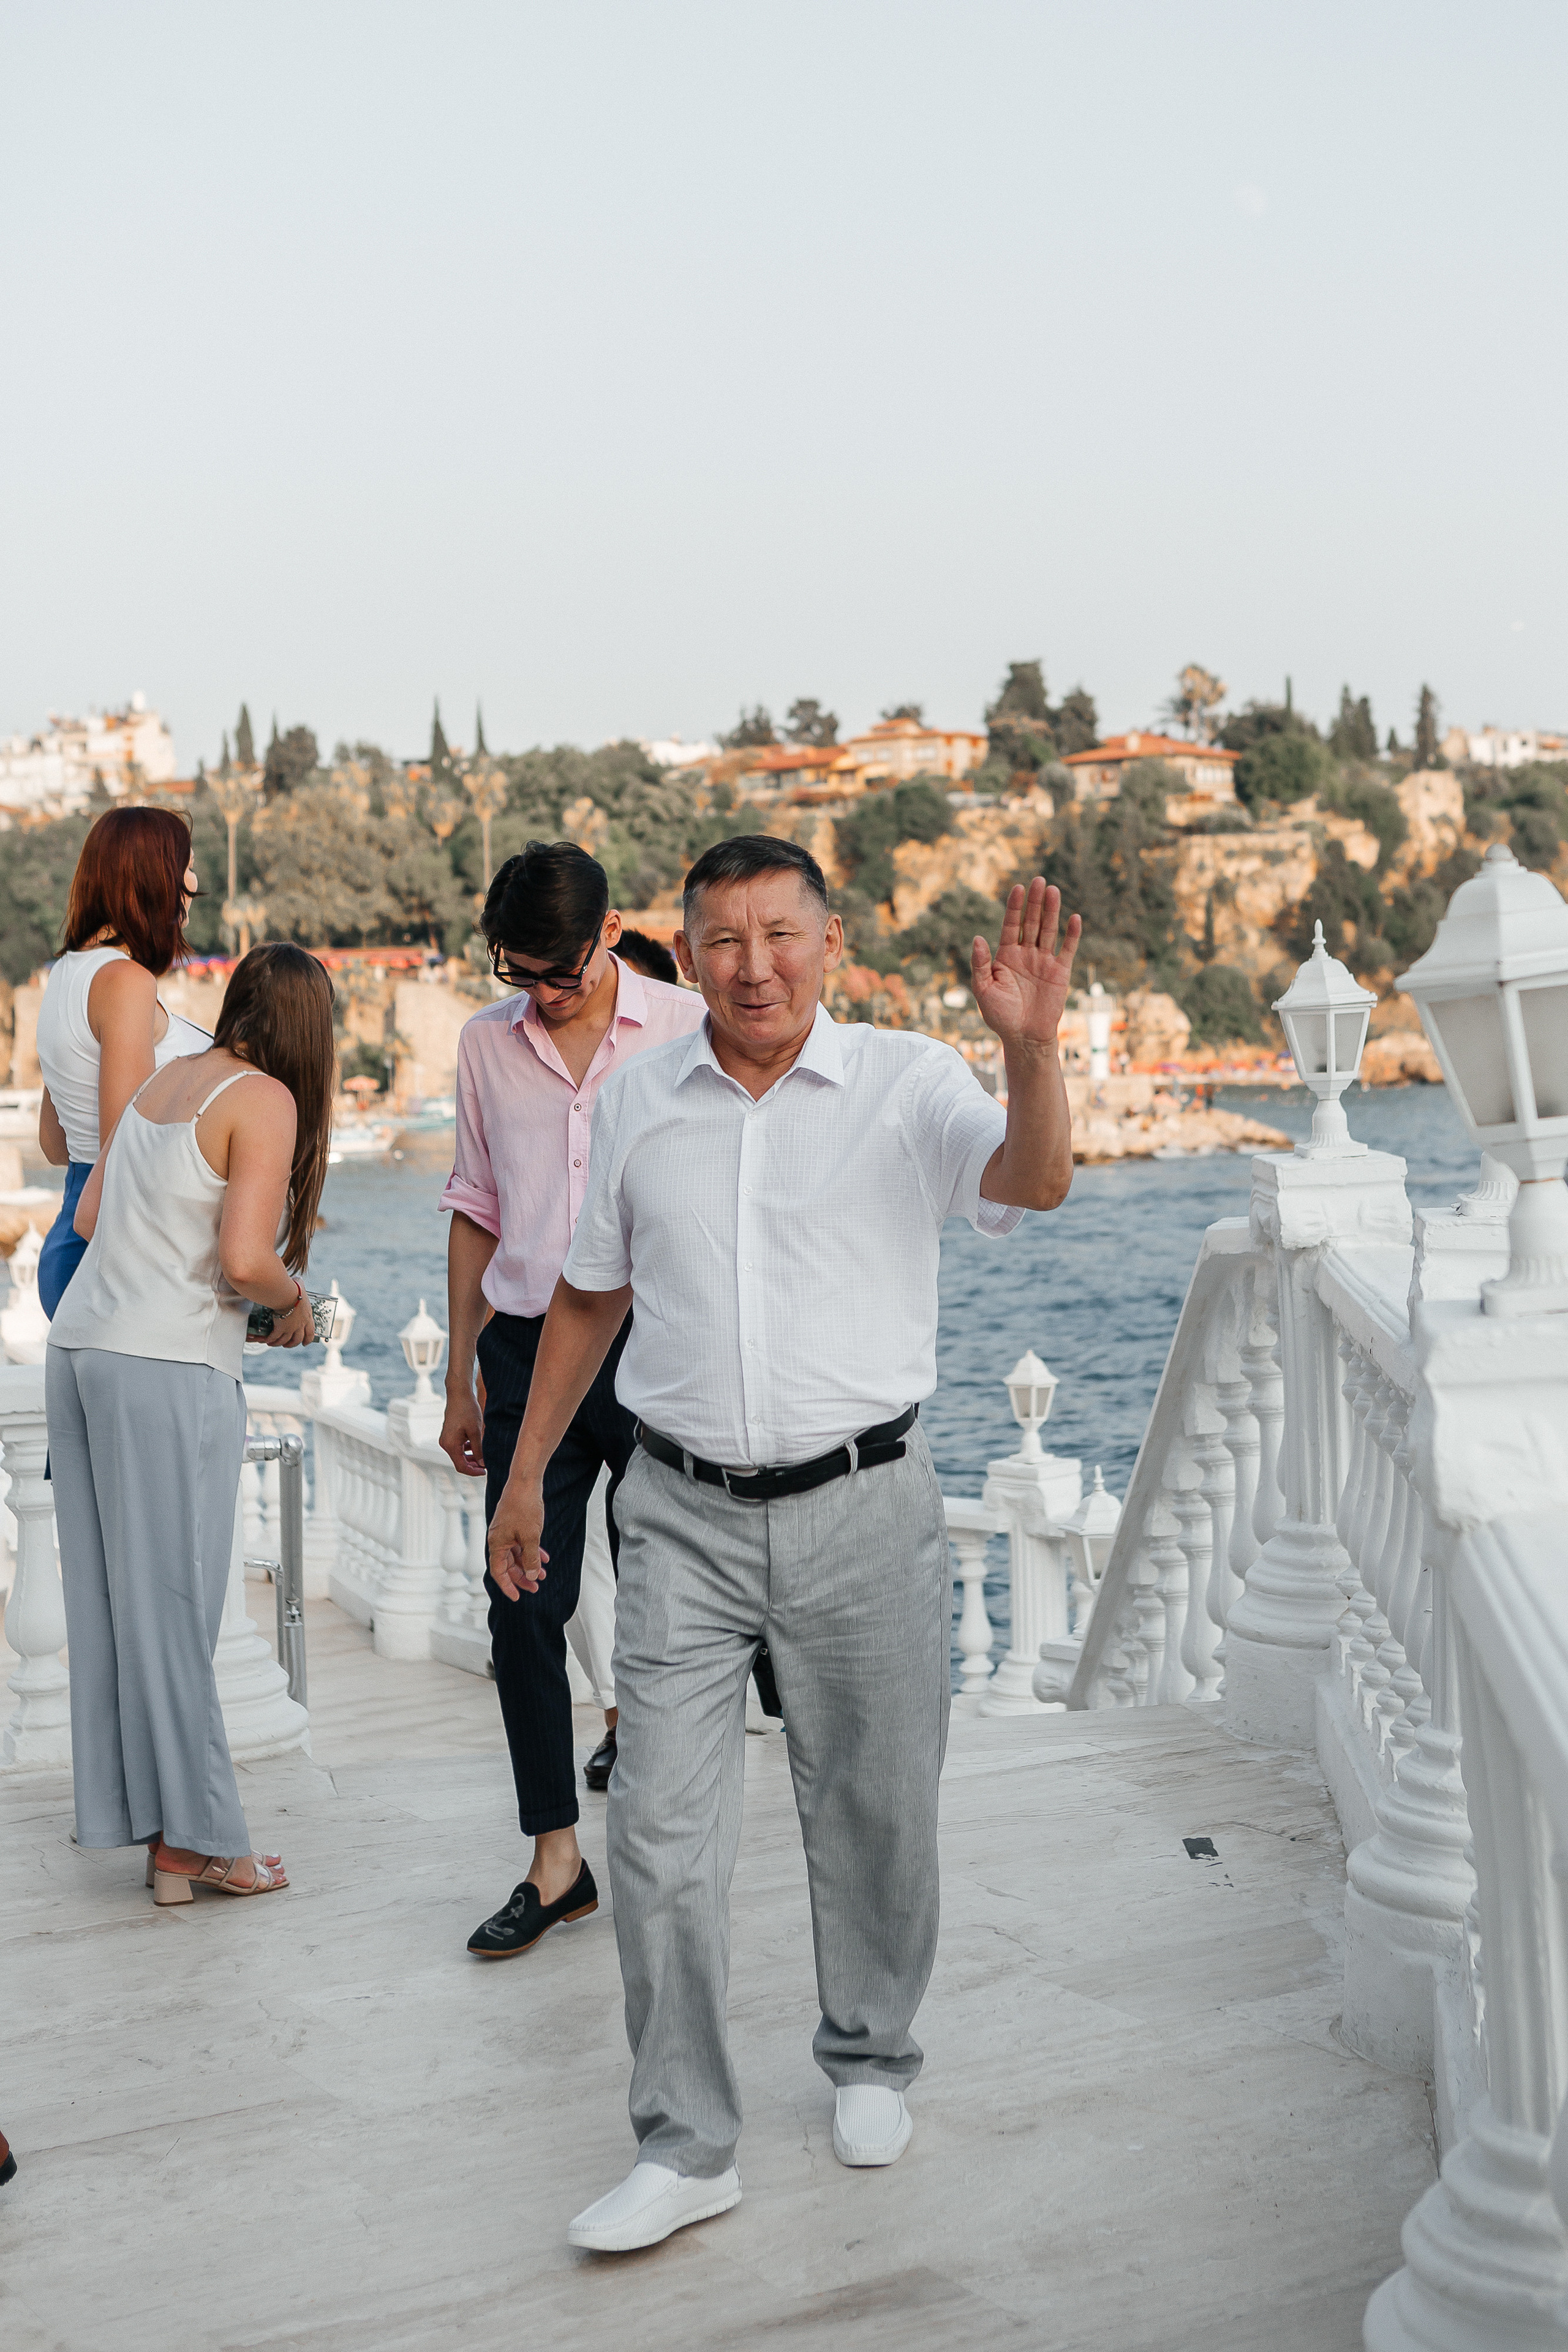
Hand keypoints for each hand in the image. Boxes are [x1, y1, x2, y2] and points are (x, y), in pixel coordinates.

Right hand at [266, 1290, 313, 1348]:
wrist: (287, 1295)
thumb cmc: (293, 1289)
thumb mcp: (301, 1289)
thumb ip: (300, 1287)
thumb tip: (298, 1280)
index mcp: (307, 1316)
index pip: (311, 1332)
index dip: (308, 1339)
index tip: (305, 1343)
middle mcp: (301, 1324)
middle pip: (298, 1340)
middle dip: (292, 1344)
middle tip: (287, 1345)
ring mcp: (291, 1328)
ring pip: (286, 1341)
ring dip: (279, 1343)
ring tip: (273, 1343)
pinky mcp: (281, 1329)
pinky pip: (275, 1338)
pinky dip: (271, 1340)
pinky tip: (266, 1340)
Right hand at [439, 1389, 485, 1477]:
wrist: (459, 1394)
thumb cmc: (467, 1410)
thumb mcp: (476, 1431)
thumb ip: (479, 1449)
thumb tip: (482, 1464)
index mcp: (450, 1445)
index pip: (461, 1467)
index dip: (474, 1471)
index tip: (485, 1470)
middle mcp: (445, 1444)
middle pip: (459, 1462)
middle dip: (473, 1465)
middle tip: (486, 1465)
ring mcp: (446, 1439)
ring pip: (459, 1454)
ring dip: (471, 1457)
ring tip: (484, 1456)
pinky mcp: (449, 1434)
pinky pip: (458, 1446)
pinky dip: (467, 1449)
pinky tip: (477, 1445)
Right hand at [488, 1477, 548, 1601]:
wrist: (525, 1481)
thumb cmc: (524, 1507)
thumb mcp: (531, 1537)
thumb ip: (530, 1558)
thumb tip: (530, 1576)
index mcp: (496, 1543)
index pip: (498, 1572)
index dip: (507, 1586)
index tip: (517, 1598)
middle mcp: (498, 1539)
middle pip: (507, 1565)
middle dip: (522, 1578)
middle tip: (536, 1588)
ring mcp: (506, 1532)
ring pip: (516, 1555)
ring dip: (529, 1565)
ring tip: (543, 1574)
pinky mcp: (514, 1525)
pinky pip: (521, 1544)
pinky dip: (532, 1551)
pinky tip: (544, 1557)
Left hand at [972, 879, 1081, 1052]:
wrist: (1024, 1037)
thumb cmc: (1000, 1015)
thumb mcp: (983, 989)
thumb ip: (980, 964)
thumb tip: (977, 938)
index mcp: (1006, 956)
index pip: (1011, 925)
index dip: (1014, 907)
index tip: (1018, 887)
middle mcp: (1025, 954)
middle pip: (1031, 922)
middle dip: (1034, 902)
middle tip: (1039, 880)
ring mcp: (1044, 961)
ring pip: (1048, 930)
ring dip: (1051, 911)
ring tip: (1053, 890)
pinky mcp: (1060, 972)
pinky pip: (1067, 949)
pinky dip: (1071, 935)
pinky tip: (1074, 918)